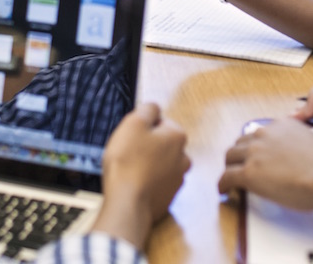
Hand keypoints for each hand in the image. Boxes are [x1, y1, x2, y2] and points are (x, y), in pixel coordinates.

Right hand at [93, 102, 189, 249]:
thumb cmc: (128, 161)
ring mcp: (178, 180)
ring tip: (130, 171)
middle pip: (161, 144)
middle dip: (146, 147)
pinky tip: (135, 185)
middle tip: (128, 154)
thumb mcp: (133, 123)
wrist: (128, 204)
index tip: (131, 138)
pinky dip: (148, 183)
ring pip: (160, 164)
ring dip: (148, 165)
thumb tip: (154, 108)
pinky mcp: (169, 198)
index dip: (142, 128)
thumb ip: (148, 109)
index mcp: (178, 136)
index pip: (160, 122)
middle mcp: (184, 157)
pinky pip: (157, 183)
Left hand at [219, 118, 312, 209]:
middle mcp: (265, 134)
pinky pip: (227, 177)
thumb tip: (295, 158)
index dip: (254, 147)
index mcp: (282, 125)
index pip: (258, 133)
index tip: (254, 155)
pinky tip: (224, 191)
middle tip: (240, 167)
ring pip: (230, 157)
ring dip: (230, 167)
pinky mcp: (249, 173)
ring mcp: (255, 153)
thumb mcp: (312, 144)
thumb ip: (298, 145)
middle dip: (239, 155)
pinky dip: (223, 184)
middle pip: (240, 143)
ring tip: (231, 179)